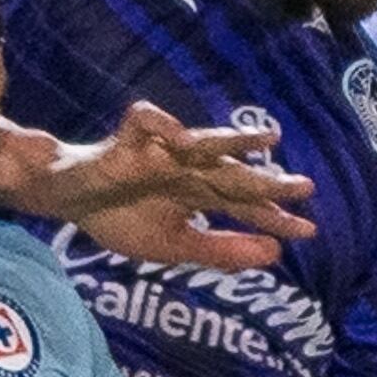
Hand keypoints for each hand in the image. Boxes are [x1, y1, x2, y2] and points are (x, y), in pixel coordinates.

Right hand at [0, 101, 316, 271]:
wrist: (68, 199)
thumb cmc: (121, 217)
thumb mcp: (174, 245)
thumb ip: (221, 249)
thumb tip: (275, 254)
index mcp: (198, 194)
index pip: (244, 205)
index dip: (274, 217)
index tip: (309, 230)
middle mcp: (187, 170)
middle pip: (233, 174)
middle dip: (267, 181)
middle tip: (305, 187)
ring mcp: (160, 153)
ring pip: (203, 142)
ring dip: (235, 139)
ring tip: (268, 138)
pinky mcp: (127, 141)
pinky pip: (147, 123)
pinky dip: (164, 125)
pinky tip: (183, 138)